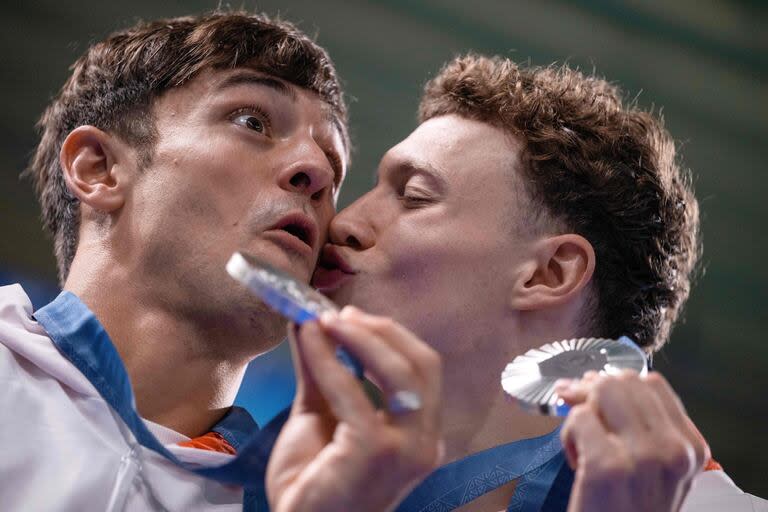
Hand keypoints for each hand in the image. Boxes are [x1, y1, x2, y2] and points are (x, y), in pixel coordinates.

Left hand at [266, 306, 443, 511]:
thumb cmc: (312, 480)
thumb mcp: (321, 414)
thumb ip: (321, 369)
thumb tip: (309, 320)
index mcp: (419, 433)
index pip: (423, 370)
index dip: (390, 336)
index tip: (351, 316)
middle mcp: (423, 441)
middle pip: (422, 365)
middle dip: (380, 331)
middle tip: (338, 315)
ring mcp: (405, 448)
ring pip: (399, 372)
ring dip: (359, 337)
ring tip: (323, 320)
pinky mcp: (375, 450)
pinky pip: (352, 391)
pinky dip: (328, 358)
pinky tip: (308, 339)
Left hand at [556, 370, 708, 511]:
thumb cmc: (630, 509)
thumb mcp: (654, 467)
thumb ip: (639, 424)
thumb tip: (593, 379)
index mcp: (690, 446)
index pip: (651, 384)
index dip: (616, 384)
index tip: (594, 396)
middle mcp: (673, 449)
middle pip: (622, 382)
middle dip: (592, 392)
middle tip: (579, 416)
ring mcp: (642, 456)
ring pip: (600, 391)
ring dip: (581, 412)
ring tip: (582, 444)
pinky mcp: (607, 466)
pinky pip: (578, 418)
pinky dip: (567, 435)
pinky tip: (576, 462)